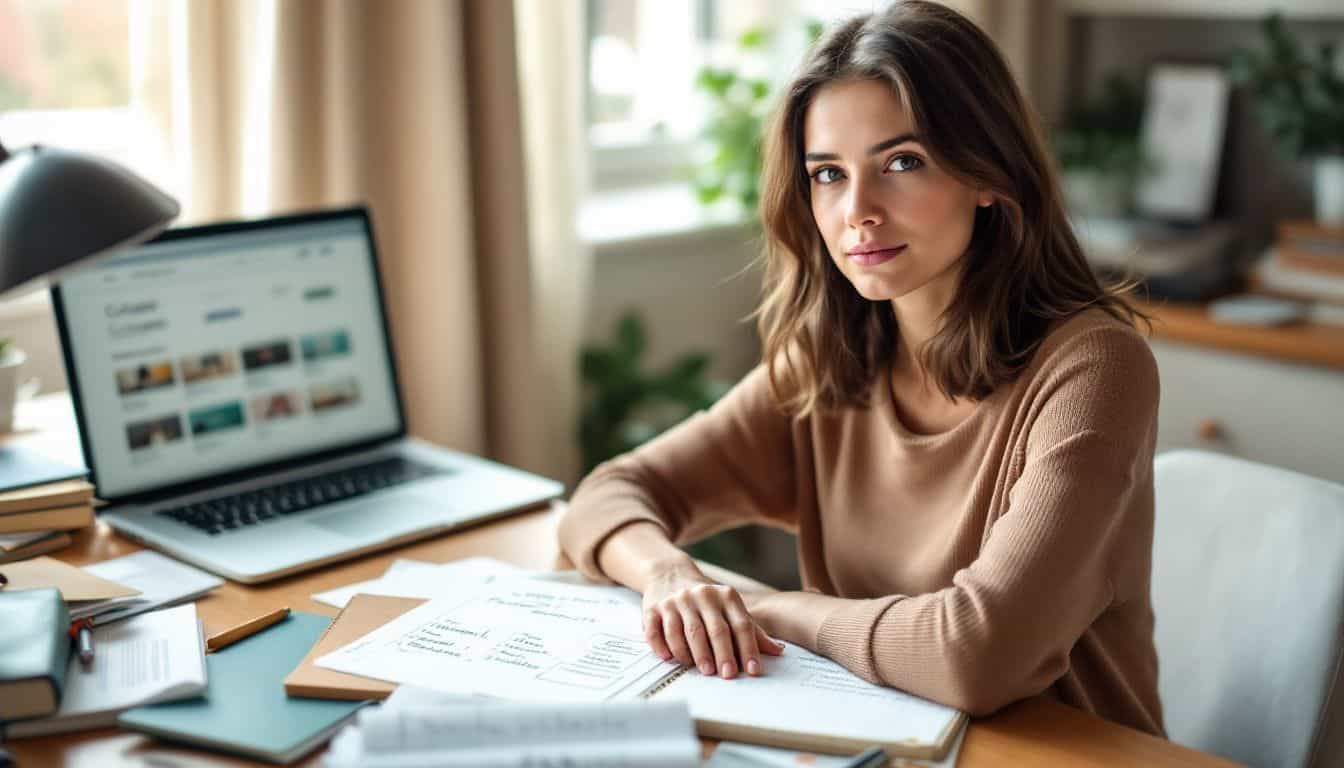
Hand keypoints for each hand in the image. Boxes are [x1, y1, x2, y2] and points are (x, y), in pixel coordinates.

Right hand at [642, 562, 783, 678]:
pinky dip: (662, 645)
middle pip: (714, 629)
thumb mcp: (731, 608)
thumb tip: (778, 651)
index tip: (752, 669)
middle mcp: (701, 595)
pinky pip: (656, 630)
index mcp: (725, 595)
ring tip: (704, 671)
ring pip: (686, 632)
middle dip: (722, 654)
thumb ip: (753, 630)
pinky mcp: (653, 609)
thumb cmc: (707, 601)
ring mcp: (676, 602)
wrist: (670, 574)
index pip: (740, 624)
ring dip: (694, 653)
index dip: (748, 648)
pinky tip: (669, 658)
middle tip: (727, 675)